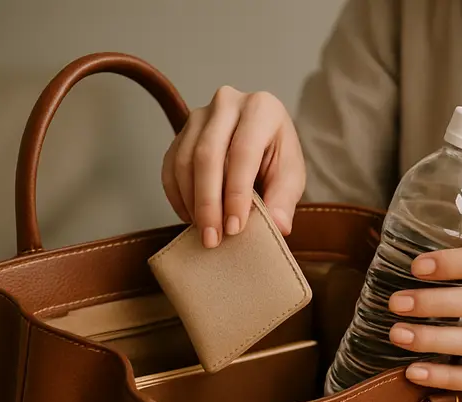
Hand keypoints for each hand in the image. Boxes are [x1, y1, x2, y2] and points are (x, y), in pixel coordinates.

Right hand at [162, 87, 304, 247]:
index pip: (243, 151)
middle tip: (213, 238)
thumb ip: (284, 199)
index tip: (235, 227)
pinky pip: (170, 165)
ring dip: (191, 202)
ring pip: (185, 160)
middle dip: (208, 202)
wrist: (262, 141)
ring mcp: (199, 115)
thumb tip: (278, 225)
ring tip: (205, 233)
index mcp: (262, 108)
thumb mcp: (291, 177)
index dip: (237, 192)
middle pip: (207, 155)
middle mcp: (227, 103)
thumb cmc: (278, 158)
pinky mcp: (181, 132)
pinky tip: (191, 217)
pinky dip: (177, 196)